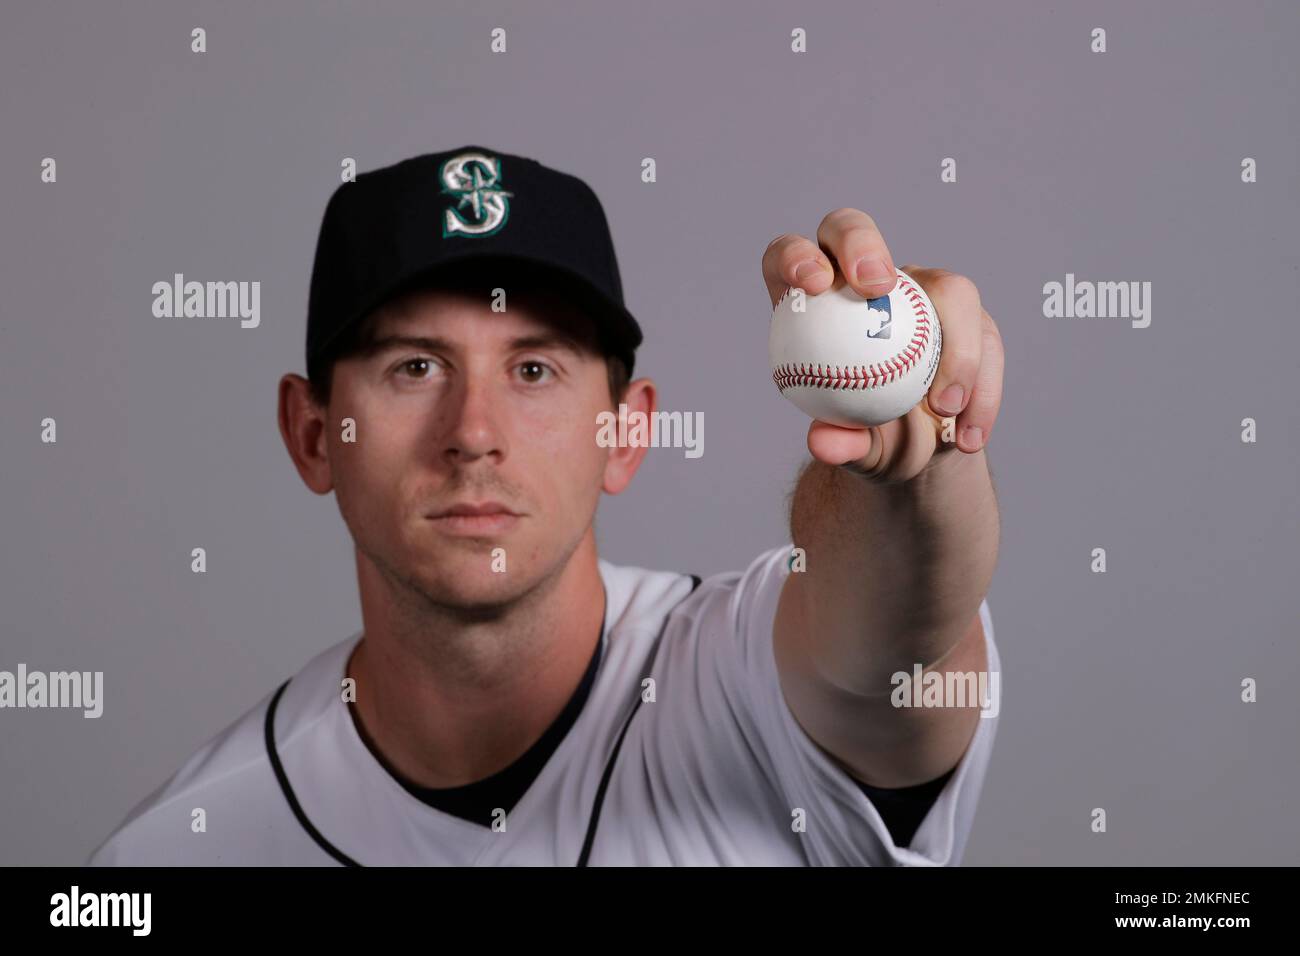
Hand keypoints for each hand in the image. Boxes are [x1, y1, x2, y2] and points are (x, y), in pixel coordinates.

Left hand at [761, 208, 1004, 482]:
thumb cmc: (867, 439)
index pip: (788, 258)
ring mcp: (918, 290)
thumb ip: (840, 442)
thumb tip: (825, 442)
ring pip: (948, 288)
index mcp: (811, 302)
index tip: (815, 282)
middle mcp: (861, 280)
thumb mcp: (852, 449)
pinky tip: (968, 435)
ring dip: (955, 350)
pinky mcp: (967, 314)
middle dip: (863, 245)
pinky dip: (982, 388)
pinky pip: (985, 338)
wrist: (915, 450)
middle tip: (879, 288)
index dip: (796, 256)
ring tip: (944, 410)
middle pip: (851, 229)